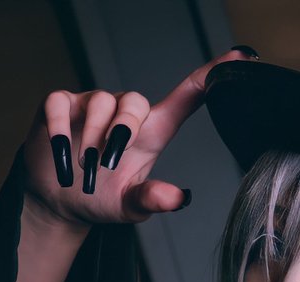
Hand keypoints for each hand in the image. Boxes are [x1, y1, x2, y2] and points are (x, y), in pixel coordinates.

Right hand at [20, 47, 256, 230]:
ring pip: (100, 102)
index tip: (240, 57)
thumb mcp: (130, 206)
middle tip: (106, 164)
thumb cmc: (103, 197)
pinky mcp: (60, 105)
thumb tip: (178, 198)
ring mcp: (91, 105)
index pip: (187, 98)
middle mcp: (124, 113)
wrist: (60, 201)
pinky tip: (61, 154)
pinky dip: (60, 130)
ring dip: (91, 138)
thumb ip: (152, 199)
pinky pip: (61, 103)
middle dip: (122, 131)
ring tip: (84, 167)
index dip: (211, 75)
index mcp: (152, 132)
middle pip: (135, 101)